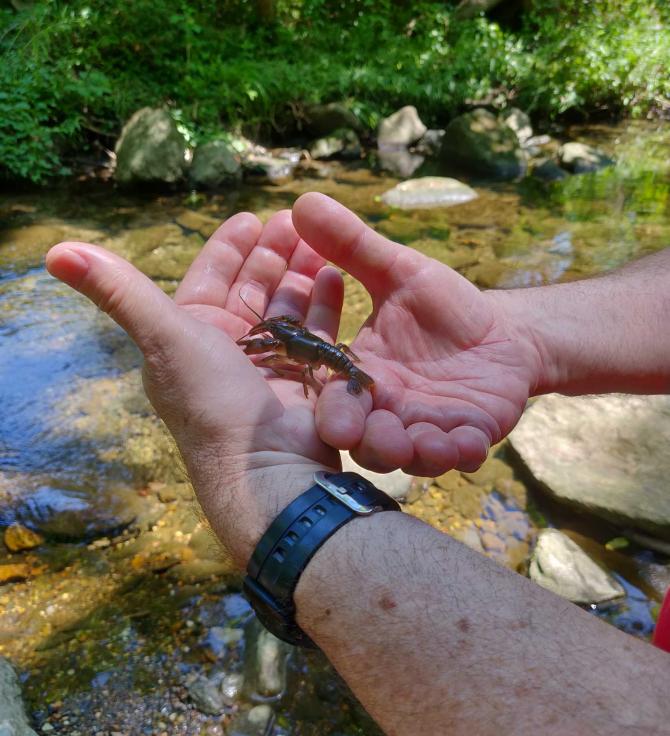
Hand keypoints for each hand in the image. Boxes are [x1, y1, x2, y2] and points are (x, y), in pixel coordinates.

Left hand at [46, 210, 342, 564]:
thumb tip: (53, 250)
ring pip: (288, 305)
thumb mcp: (162, 337)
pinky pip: (317, 331)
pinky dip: (324, 304)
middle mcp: (231, 348)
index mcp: (192, 335)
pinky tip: (334, 275)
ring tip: (321, 242)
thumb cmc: (211, 401)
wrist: (264, 465)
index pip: (211, 277)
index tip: (253, 216)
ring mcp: (272, 364)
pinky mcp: (307, 378)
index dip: (230, 246)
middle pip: (253, 287)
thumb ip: (117, 291)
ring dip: (301, 272)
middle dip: (273, 253)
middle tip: (297, 222)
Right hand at [292, 193, 543, 476]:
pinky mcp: (465, 436)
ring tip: (429, 444)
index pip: (338, 400)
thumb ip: (353, 246)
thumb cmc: (442, 309)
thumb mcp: (400, 272)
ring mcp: (426, 428)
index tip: (337, 419)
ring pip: (411, 454)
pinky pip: (459, 454)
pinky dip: (462, 453)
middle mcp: (387, 410)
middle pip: (368, 440)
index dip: (335, 412)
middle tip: (380, 439)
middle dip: (373, 444)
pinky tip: (470, 444)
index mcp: (362, 376)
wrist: (501, 334)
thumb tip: (302, 200)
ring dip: (418, 455)